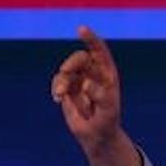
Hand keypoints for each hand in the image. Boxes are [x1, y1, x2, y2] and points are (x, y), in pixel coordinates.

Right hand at [51, 27, 140, 165]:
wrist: (97, 136)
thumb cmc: (107, 122)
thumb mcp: (108, 112)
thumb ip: (102, 98)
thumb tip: (88, 85)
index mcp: (108, 75)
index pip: (100, 52)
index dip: (91, 39)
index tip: (81, 29)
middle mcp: (94, 74)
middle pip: (80, 58)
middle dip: (71, 62)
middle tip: (66, 71)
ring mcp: (80, 79)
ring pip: (66, 70)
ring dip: (61, 80)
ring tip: (60, 95)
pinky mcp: (68, 87)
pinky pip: (58, 80)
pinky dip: (56, 87)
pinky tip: (58, 99)